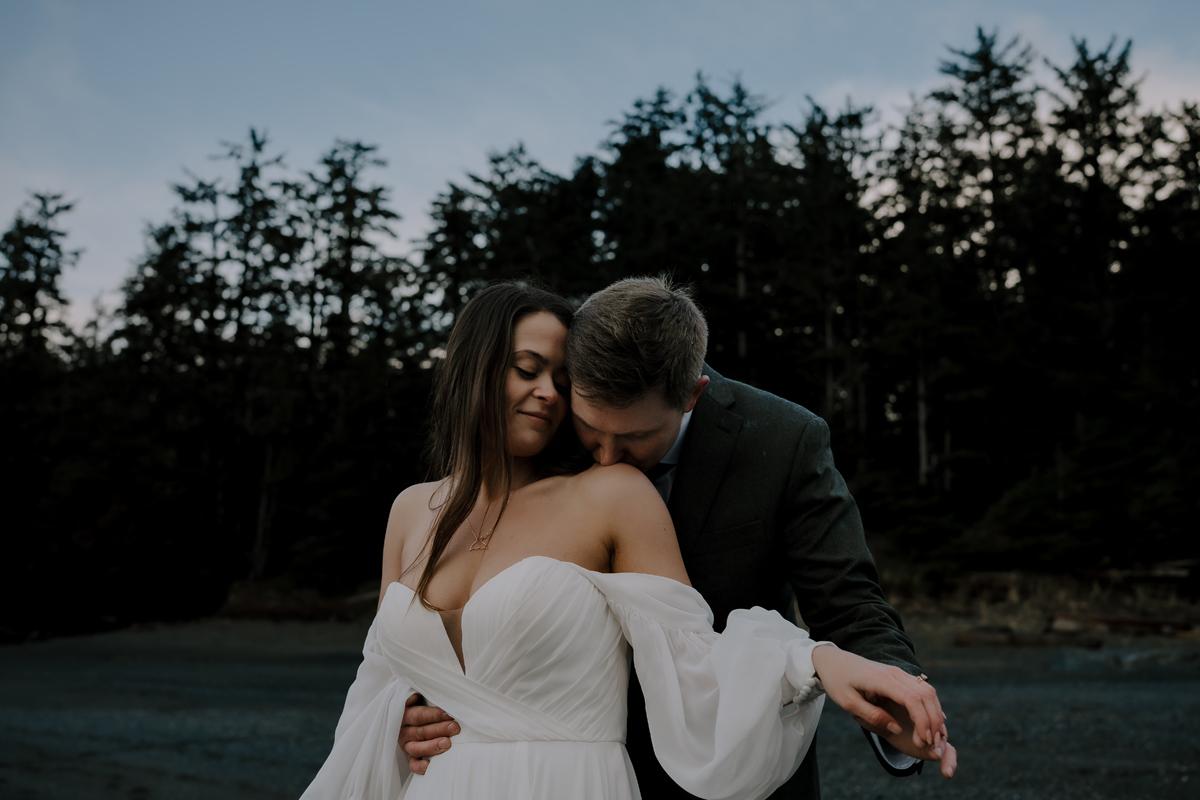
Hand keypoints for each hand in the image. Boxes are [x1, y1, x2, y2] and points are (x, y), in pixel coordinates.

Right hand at [398, 693, 459, 774]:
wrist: (421, 717)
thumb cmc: (427, 704)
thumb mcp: (425, 696)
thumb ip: (430, 694)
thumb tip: (439, 689)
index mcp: (404, 713)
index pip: (418, 715)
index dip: (432, 715)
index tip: (448, 714)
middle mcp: (403, 729)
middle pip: (420, 731)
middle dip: (438, 729)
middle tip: (455, 727)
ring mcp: (406, 744)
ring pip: (416, 747)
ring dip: (432, 746)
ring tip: (448, 744)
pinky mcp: (410, 757)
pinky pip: (412, 764)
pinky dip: (420, 766)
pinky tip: (430, 765)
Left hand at [811, 645, 955, 777]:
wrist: (833, 660)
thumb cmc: (837, 681)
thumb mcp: (848, 703)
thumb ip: (872, 716)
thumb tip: (896, 729)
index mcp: (882, 680)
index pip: (912, 700)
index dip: (922, 721)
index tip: (924, 741)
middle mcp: (895, 673)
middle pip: (926, 694)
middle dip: (934, 720)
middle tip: (932, 743)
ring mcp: (898, 672)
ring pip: (927, 690)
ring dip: (935, 713)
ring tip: (933, 735)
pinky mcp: (899, 674)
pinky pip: (922, 688)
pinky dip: (930, 705)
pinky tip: (931, 721)